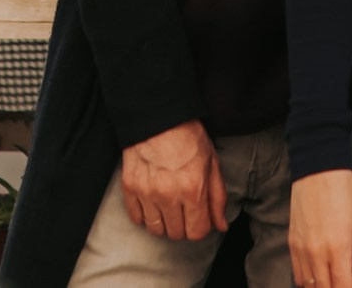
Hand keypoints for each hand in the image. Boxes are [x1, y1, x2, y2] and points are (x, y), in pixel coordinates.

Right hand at [121, 120, 227, 241]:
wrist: (159, 116)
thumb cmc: (189, 137)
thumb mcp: (212, 163)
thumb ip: (217, 197)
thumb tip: (221, 225)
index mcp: (193, 188)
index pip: (197, 232)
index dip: (201, 226)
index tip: (200, 217)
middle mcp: (168, 194)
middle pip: (176, 233)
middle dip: (184, 225)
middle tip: (185, 208)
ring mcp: (146, 192)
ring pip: (156, 229)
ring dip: (165, 222)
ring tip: (169, 206)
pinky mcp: (130, 188)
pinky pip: (137, 218)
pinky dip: (145, 215)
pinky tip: (153, 202)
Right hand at [290, 169, 351, 287]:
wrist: (318, 169)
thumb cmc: (344, 192)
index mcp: (339, 247)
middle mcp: (317, 252)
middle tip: (349, 281)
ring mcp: (301, 250)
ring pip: (311, 287)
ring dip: (325, 287)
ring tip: (337, 277)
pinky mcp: (292, 245)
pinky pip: (299, 276)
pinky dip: (310, 282)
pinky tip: (322, 274)